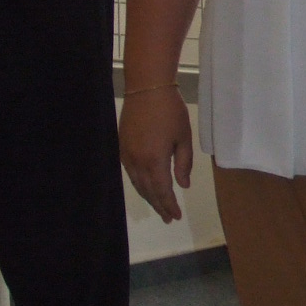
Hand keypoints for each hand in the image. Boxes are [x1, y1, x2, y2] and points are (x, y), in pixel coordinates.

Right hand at [119, 86, 193, 223]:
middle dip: (159, 205)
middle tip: (168, 217)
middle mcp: (137, 162)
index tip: (176, 216)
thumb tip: (182, 185)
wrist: (147, 88)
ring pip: (137, 184)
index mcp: (155, 161)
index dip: (169, 205)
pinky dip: (140, 184)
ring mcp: (127, 155)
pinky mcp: (122, 147)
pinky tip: (146, 186)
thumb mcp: (184, 137)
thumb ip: (183, 164)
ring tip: (158, 206)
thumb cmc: (171, 111)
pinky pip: (131, 173)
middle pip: (148, 191)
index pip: (162, 191)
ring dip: (148, 197)